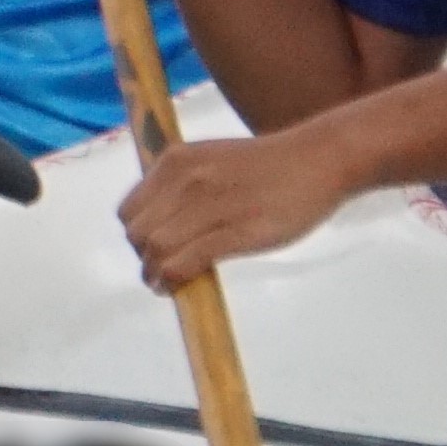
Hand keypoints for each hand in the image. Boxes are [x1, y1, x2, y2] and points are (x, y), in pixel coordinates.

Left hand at [121, 124, 361, 287]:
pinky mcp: (235, 232)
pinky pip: (186, 261)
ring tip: (164, 284)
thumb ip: (181, 185)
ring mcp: (209, 206)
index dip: (136, 235)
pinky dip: (174, 279)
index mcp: (176, 161)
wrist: (317, 159)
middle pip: (138, 233)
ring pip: (157, 249)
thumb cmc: (267, 164)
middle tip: (158, 271)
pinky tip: (177, 287)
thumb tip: (158, 223)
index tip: (150, 249)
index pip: (129, 210)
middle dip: (143, 257)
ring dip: (154, 274)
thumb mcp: (211, 158)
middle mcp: (185, 181)